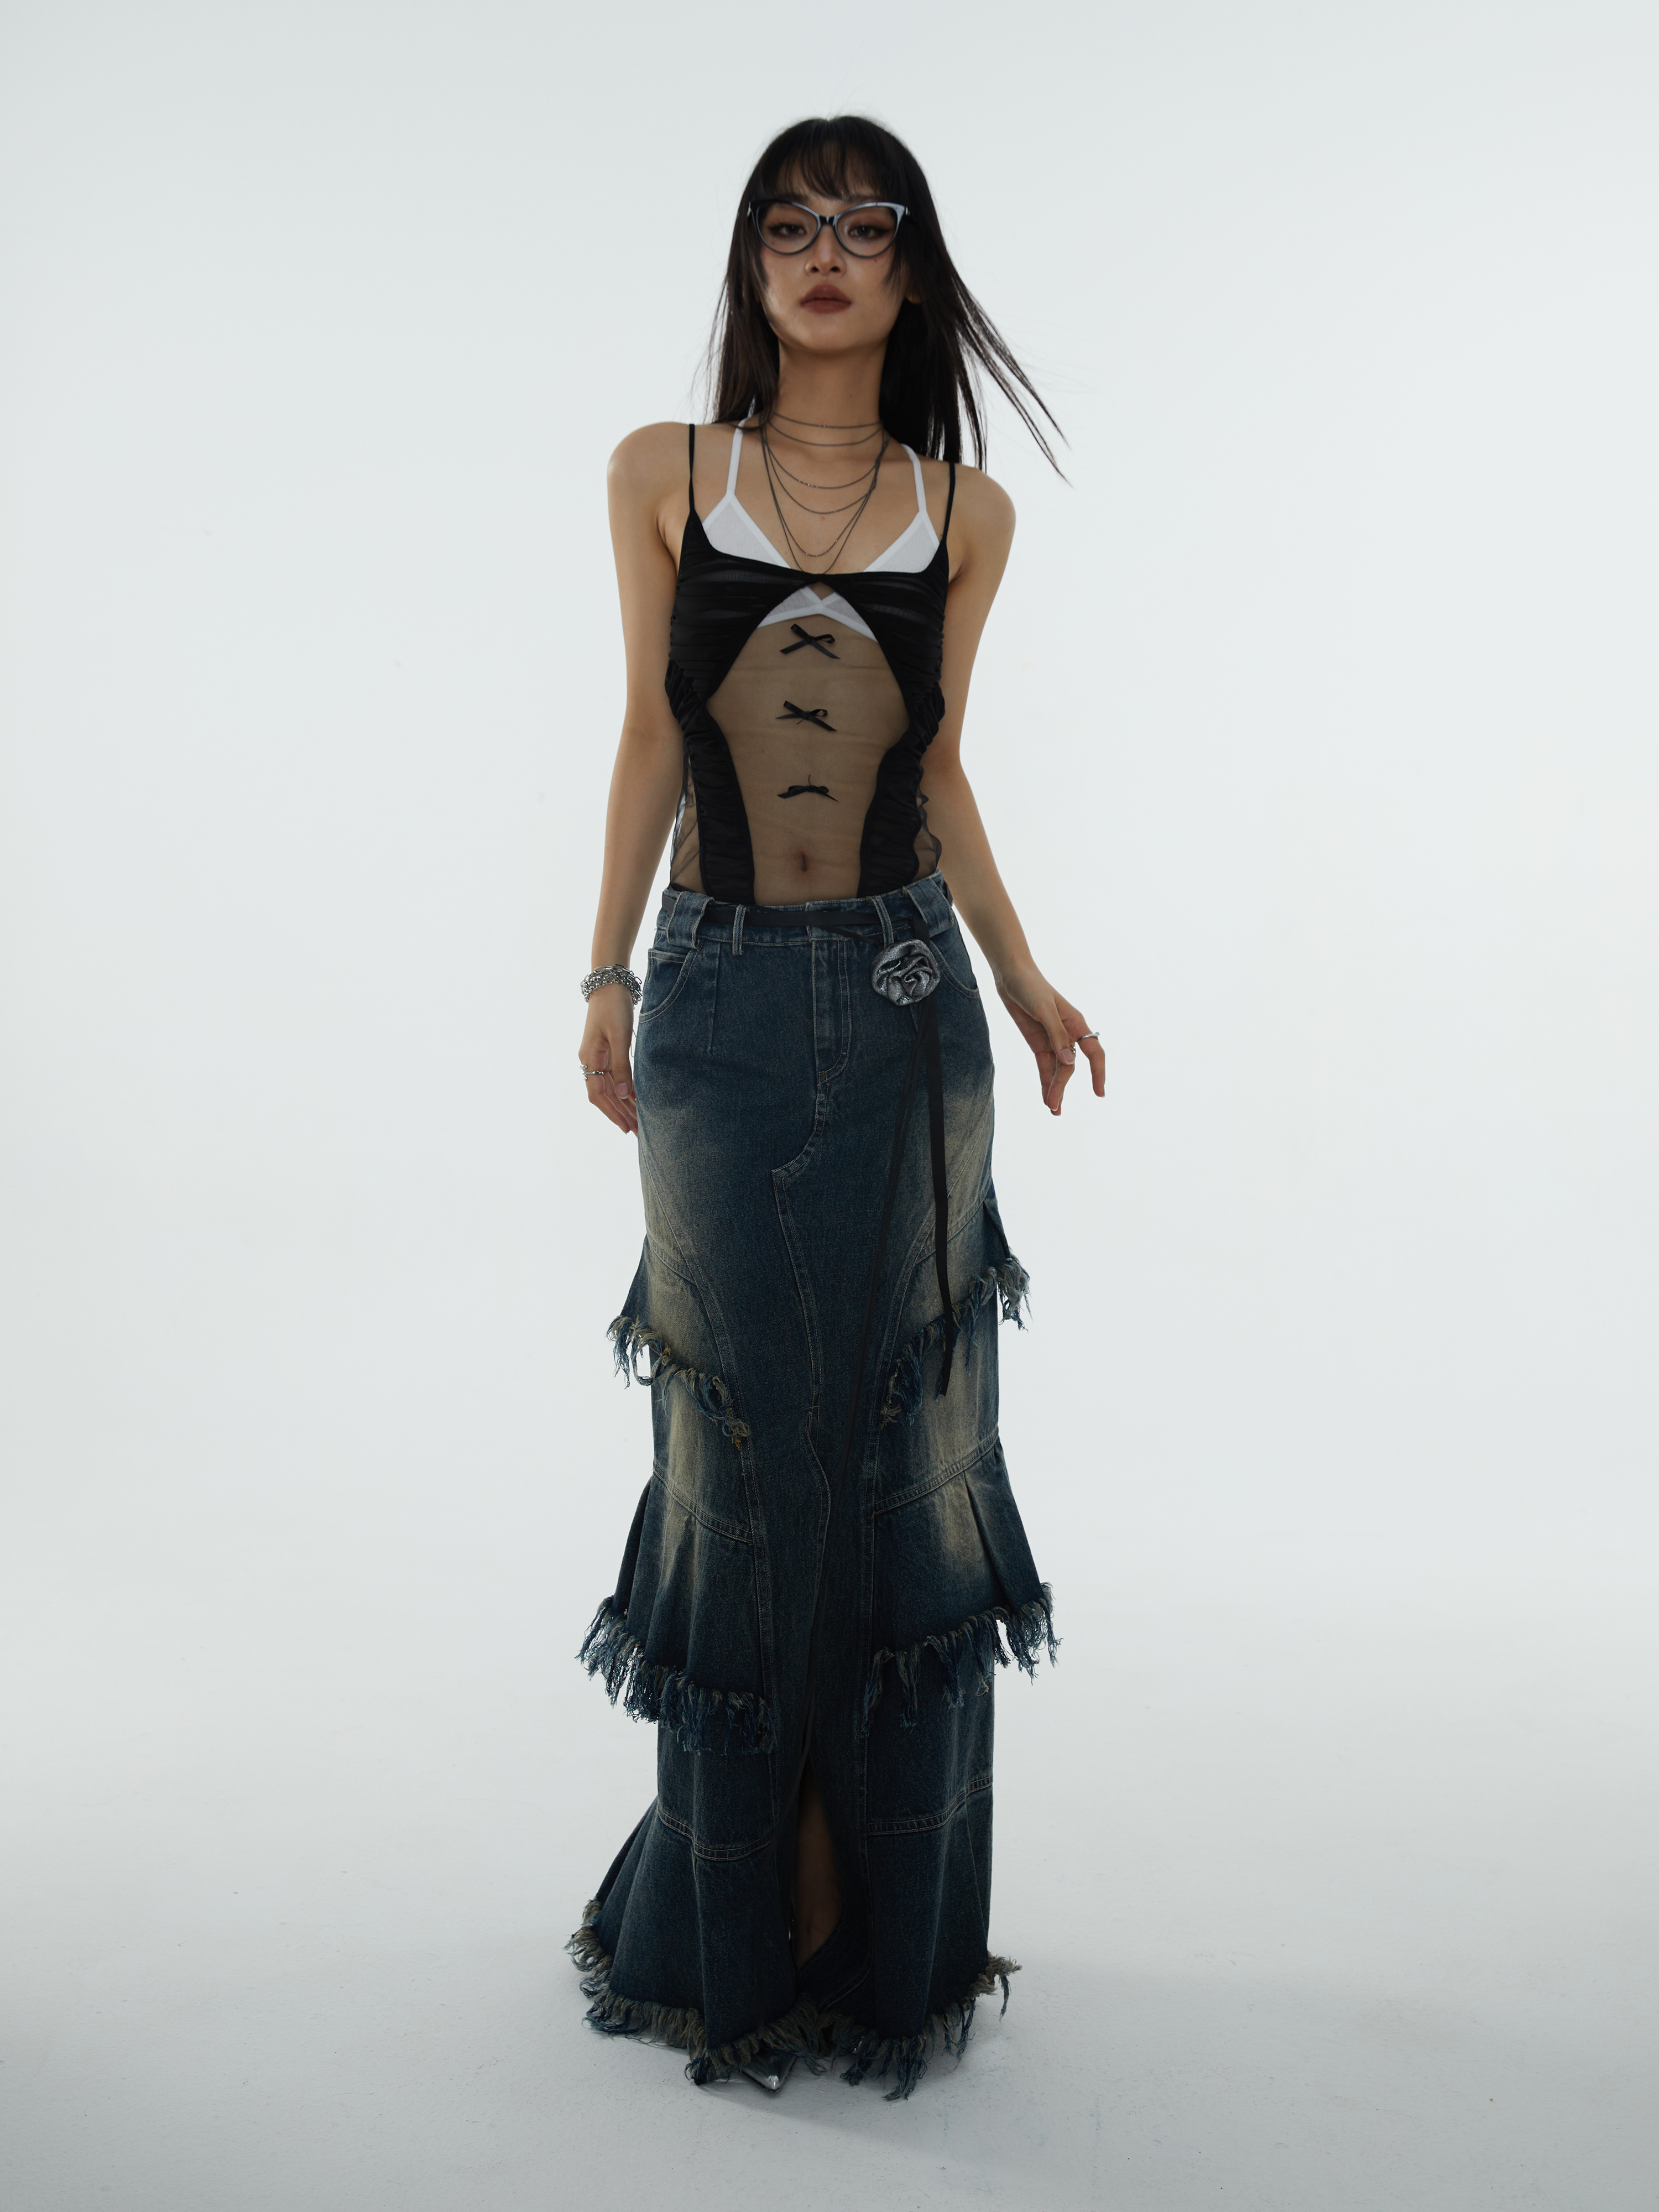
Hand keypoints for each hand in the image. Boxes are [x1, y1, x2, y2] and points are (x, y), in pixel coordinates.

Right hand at [578, 985, 637, 1134]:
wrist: (610, 984)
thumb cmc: (613, 1008)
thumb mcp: (619, 1037)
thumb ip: (621, 1066)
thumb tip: (623, 1095)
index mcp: (589, 1059)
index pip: (598, 1095)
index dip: (611, 1112)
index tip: (625, 1127)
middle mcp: (591, 1061)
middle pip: (605, 1095)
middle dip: (620, 1113)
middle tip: (637, 1131)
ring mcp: (598, 1056)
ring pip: (610, 1088)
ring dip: (624, 1104)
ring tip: (638, 1121)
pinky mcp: (607, 1051)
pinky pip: (614, 1077)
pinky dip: (625, 1089)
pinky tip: (636, 1099)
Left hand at [995, 965, 1103, 1116]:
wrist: (1011, 975)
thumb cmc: (1031, 987)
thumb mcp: (1044, 1010)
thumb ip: (1056, 1035)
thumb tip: (1069, 1061)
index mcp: (1076, 1023)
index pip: (1094, 1053)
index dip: (1098, 1073)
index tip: (1099, 1093)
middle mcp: (1068, 1034)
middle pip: (1069, 1066)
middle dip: (1062, 1086)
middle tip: (1054, 1107)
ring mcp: (1053, 1040)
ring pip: (1057, 1070)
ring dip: (1055, 1089)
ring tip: (1052, 1110)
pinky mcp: (1038, 1042)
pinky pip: (1044, 1066)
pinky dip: (1045, 1081)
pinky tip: (1046, 1096)